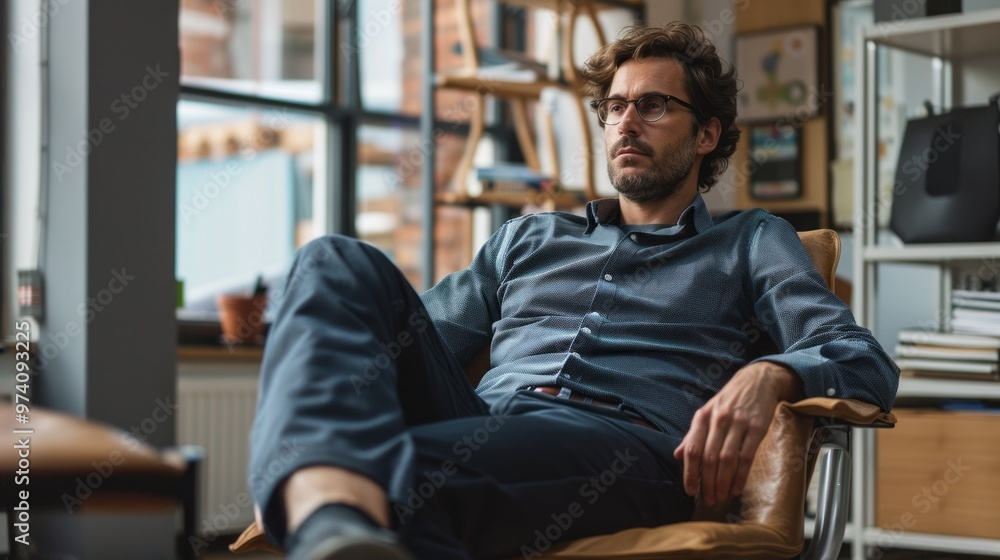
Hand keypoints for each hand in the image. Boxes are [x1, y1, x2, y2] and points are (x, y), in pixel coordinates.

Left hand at [672, 361, 802, 505]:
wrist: (758, 380)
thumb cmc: (729, 400)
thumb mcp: (708, 412)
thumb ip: (693, 434)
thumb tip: (677, 455)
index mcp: (703, 416)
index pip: (692, 448)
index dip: (689, 472)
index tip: (689, 490)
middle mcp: (718, 420)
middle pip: (709, 457)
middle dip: (706, 482)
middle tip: (707, 500)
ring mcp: (738, 423)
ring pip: (727, 459)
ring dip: (722, 482)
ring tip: (720, 497)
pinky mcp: (757, 428)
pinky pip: (747, 456)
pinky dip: (741, 475)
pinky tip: (737, 488)